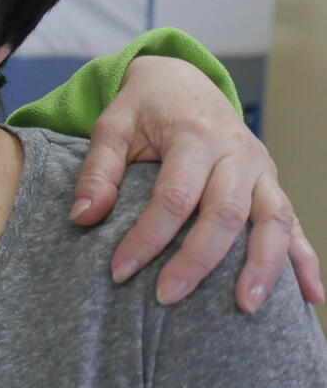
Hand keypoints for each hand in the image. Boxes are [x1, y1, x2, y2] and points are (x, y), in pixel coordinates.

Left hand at [69, 55, 323, 311]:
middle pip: (226, 213)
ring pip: (273, 220)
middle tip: (167, 297)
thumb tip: (82, 218)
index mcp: (195, 136)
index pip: (174, 196)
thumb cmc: (143, 108)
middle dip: (197, 260)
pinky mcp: (272, 184)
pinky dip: (305, 260)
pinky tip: (310, 297)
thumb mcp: (111, 127)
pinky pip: (294, 224)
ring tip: (245, 308)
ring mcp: (262, 169)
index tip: (119, 270)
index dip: (147, 236)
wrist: (183, 80)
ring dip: (263, 265)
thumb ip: (96, 171)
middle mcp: (237, 152)